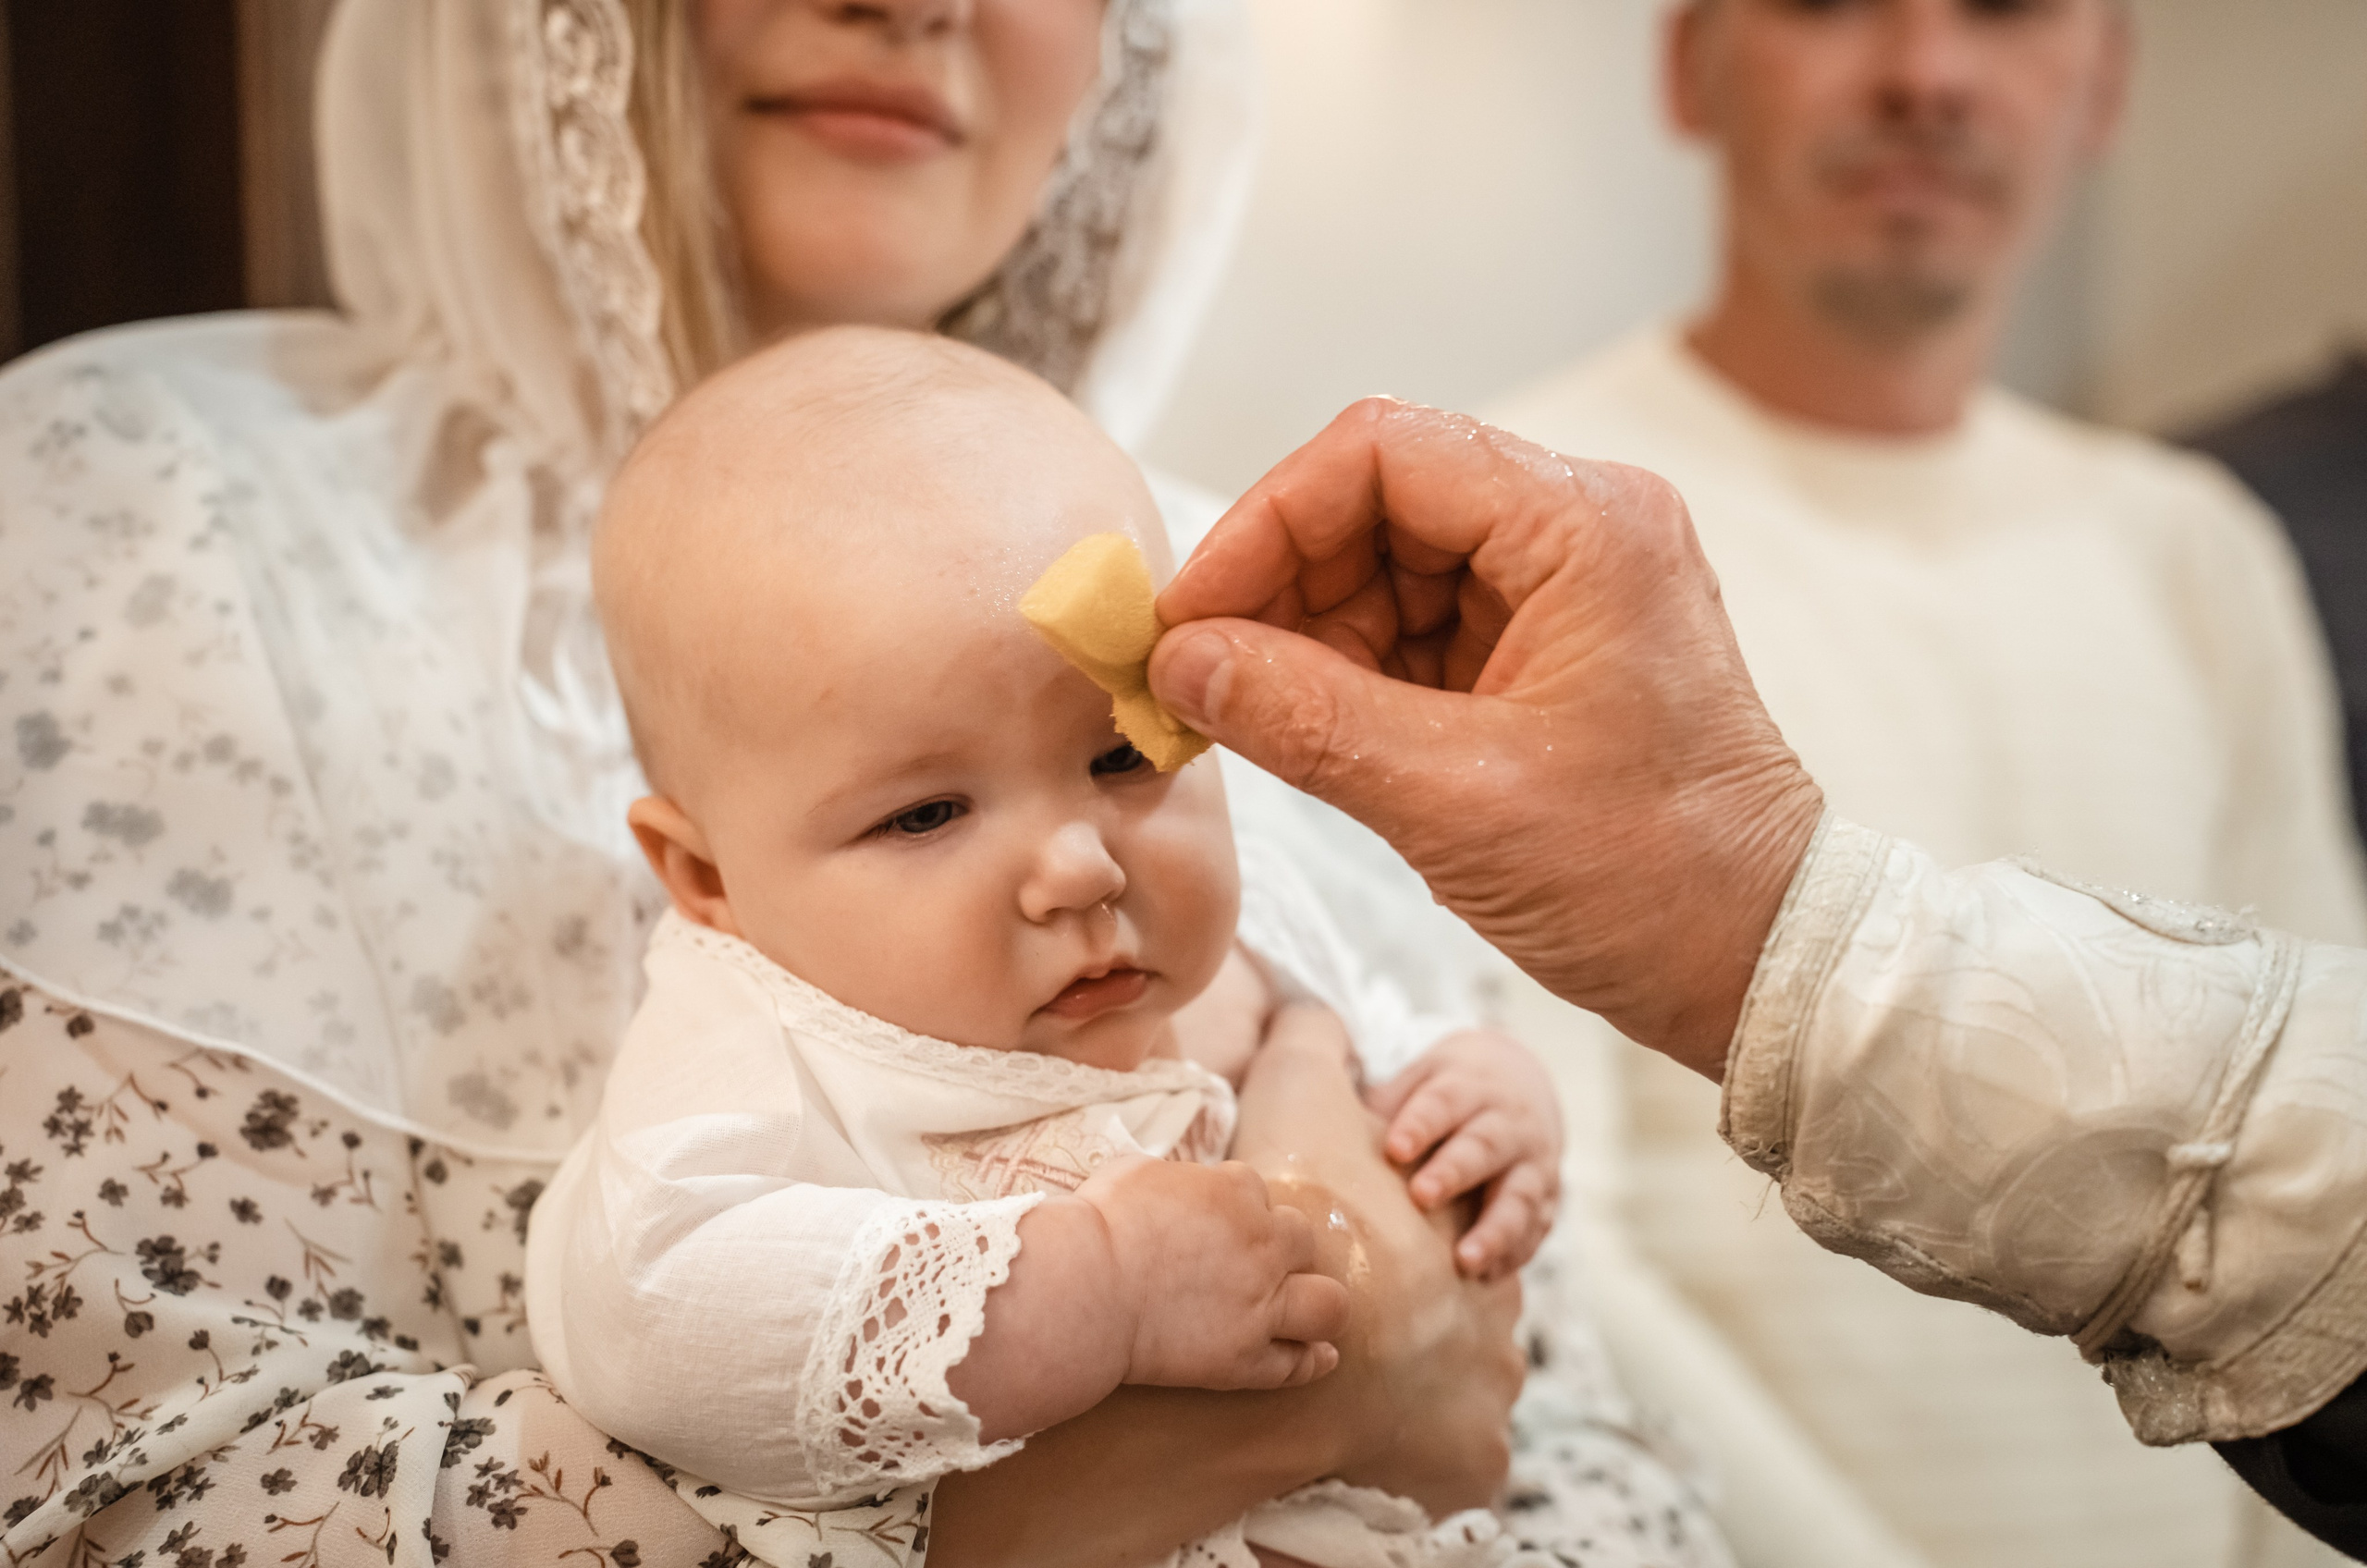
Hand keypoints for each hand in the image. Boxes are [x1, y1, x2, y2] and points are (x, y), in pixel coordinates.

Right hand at [928, 1004, 1523, 1566]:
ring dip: (1321, 1305)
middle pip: (1306, 1242)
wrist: (1085, 1289)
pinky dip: (1313, 1360)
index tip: (1225, 1225)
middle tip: (1264, 1267)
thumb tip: (1176, 1173)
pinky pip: (1301, 1363)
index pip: (1264, 1194)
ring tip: (1312, 1312)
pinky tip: (1321, 1357)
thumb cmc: (1099, 1221)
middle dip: (1288, 1253)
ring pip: (1330, 1304)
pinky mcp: (1248, 1359)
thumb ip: (1175, 1172)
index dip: (1246, 1211)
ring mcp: (1263, 1305)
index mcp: (1240, 1190)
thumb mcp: (1137, 1168)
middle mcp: (1266, 1243)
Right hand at [1149, 398, 1824, 1078]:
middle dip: (1279, 584)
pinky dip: (1353, 673)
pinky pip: (1422, 627)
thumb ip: (1303, 717)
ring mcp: (1569, 588)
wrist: (1758, 962)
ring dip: (1308, 635)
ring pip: (1391, 565)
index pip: (1382, 453)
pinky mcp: (1550, 649)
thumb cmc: (1651, 880)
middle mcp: (1582, 529)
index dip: (1266, 522)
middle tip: (1200, 675)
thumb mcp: (1453, 800)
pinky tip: (1311, 732)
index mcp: (1584, 526)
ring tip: (1252, 718)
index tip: (1190, 615)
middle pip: (1380, 501)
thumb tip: (1178, 663)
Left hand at [1369, 1029, 1561, 1279]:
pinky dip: (1514, 1253)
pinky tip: (1487, 1277)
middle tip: (1422, 1196)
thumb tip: (1316, 1128)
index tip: (1395, 1148)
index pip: (1445, 1102)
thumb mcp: (1419, 1080)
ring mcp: (1533, 1164)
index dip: (1421, 1124)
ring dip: (1494, 1229)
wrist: (1520, 1086)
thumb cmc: (1446, 1095)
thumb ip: (1383, 1104)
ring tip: (1465, 1260)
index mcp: (1470, 1088)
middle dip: (1454, 1171)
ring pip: (1518, 1196)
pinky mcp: (1546, 1201)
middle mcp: (1508, 1124)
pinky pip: (1535, 1230)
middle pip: (1484, 1146)